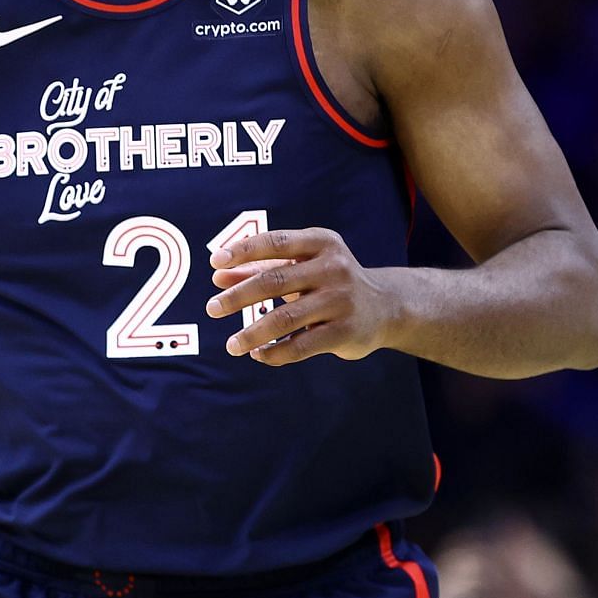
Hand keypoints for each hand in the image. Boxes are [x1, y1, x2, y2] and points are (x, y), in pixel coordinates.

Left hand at [206, 226, 397, 364]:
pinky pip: (302, 345)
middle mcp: (333, 267)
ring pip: (286, 317)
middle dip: (239, 296)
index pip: (275, 242)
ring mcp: (341, 300)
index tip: (214, 262)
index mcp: (321, 243)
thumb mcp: (300, 266)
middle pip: (275, 280)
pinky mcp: (345, 331)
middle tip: (212, 308)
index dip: (243, 251)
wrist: (386, 307)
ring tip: (231, 344)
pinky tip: (258, 355)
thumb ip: (260, 268)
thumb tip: (218, 275)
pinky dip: (275, 352)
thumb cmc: (329, 281)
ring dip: (253, 333)